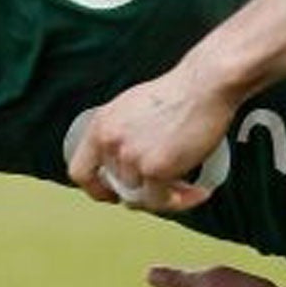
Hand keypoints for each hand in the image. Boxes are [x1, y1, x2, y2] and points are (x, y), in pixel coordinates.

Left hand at [66, 67, 235, 212]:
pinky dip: (182, 201)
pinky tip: (198, 192)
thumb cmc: (180, 92)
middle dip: (144, 193)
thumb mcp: (134, 108)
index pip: (81, 172)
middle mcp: (110, 142)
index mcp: (101, 125)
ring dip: (168, 197)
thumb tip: (129, 164)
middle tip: (168, 189)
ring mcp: (130, 156)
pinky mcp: (154, 169)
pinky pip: (163, 201)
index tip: (113, 195)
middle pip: (118, 189)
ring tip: (189, 188)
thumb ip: (123, 135)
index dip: (96, 189)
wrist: (205, 85)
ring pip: (142, 198)